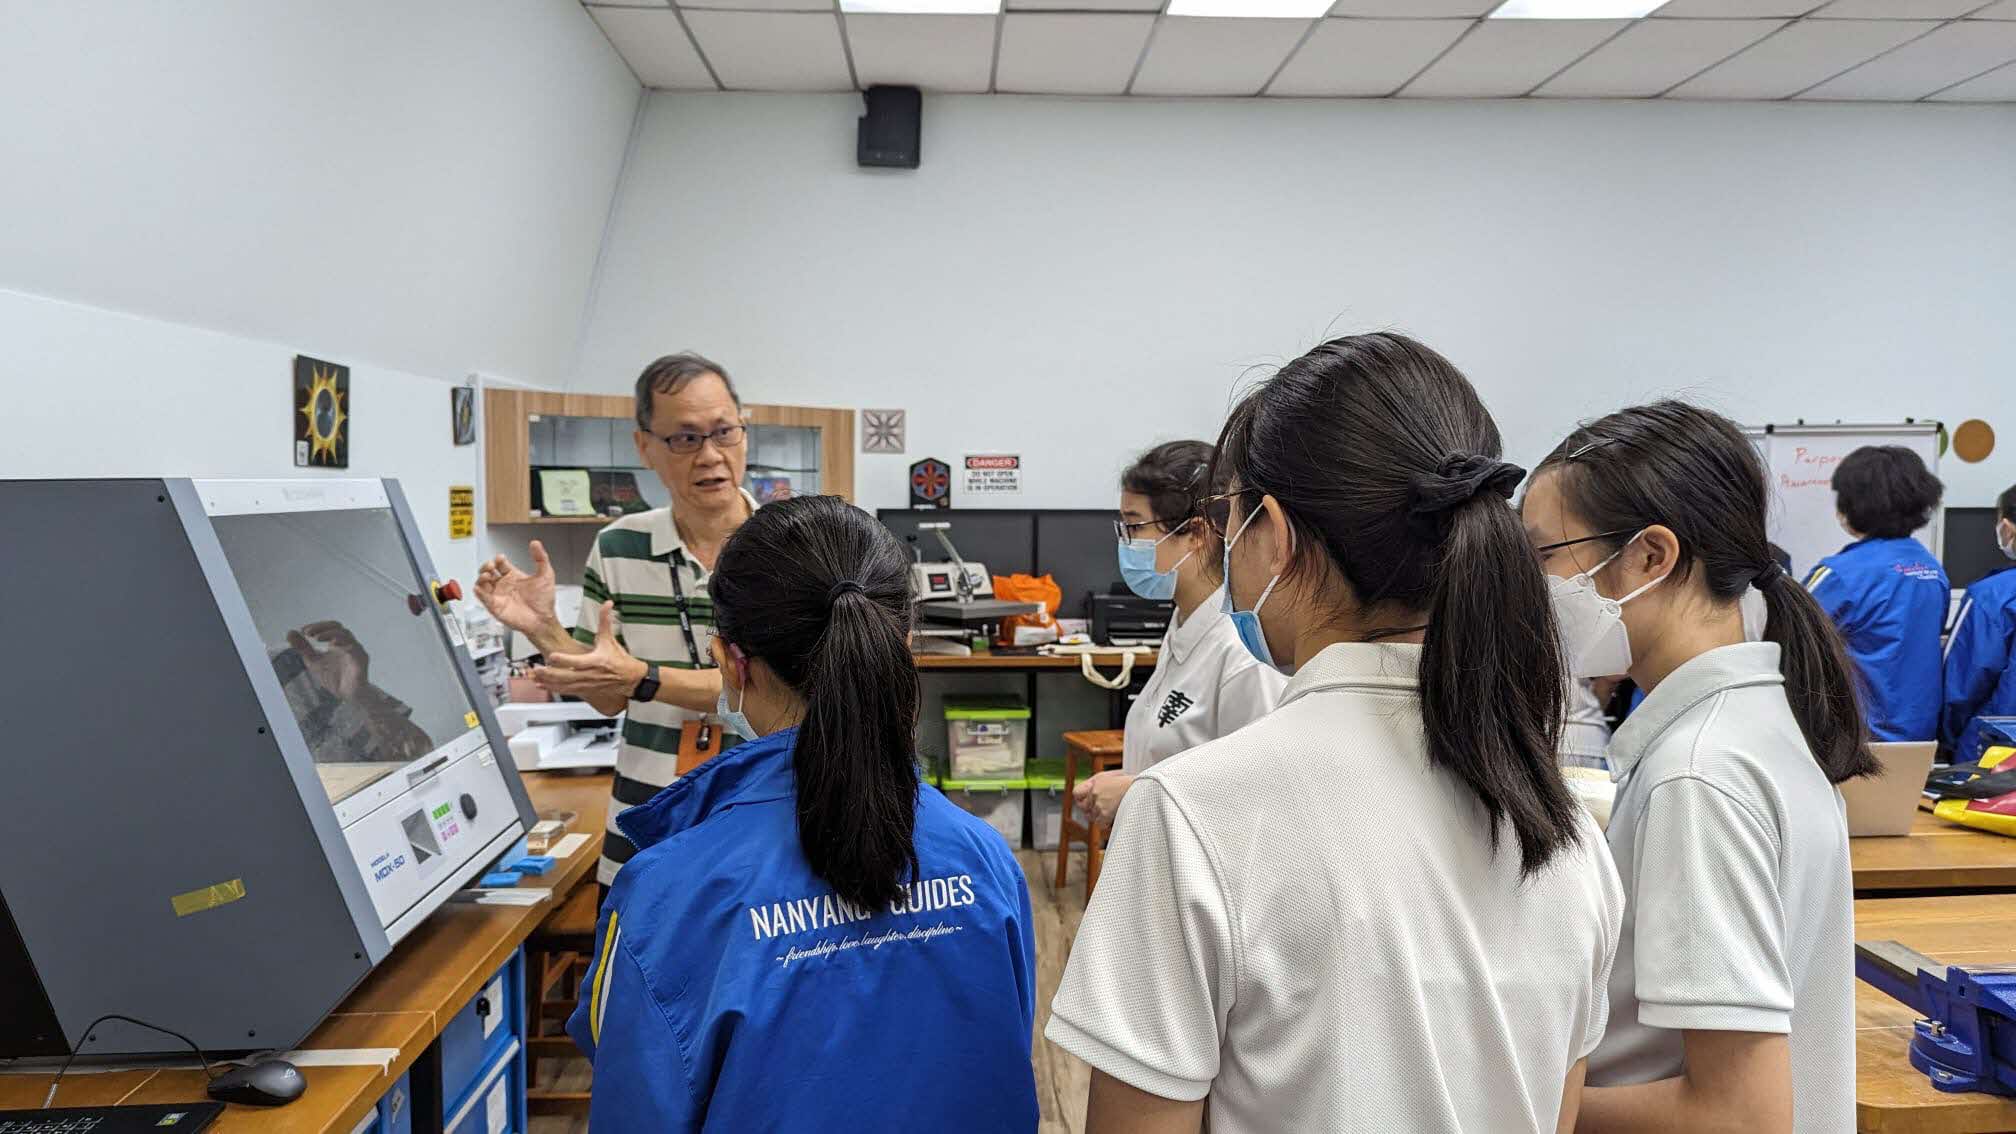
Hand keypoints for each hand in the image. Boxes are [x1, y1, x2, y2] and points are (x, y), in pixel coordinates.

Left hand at [289, 621, 367, 698]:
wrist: (348, 695)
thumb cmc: (335, 678)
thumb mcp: (313, 661)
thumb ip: (303, 648)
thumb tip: (290, 632)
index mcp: (338, 643)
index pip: (328, 627)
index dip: (316, 626)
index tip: (303, 631)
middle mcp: (348, 643)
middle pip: (337, 626)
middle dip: (321, 627)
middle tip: (307, 633)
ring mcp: (356, 650)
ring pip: (346, 634)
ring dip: (330, 633)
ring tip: (316, 638)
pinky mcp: (361, 659)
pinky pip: (354, 647)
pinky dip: (343, 643)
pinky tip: (332, 644)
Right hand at [475, 541, 558, 636]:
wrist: (543, 619)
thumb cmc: (544, 601)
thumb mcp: (545, 575)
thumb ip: (541, 558)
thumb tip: (535, 544)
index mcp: (514, 576)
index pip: (500, 564)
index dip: (498, 559)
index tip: (501, 558)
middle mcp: (504, 585)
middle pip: (488, 571)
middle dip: (486, 566)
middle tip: (491, 565)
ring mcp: (499, 595)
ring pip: (482, 583)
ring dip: (481, 577)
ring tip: (487, 575)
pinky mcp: (495, 606)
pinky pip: (482, 598)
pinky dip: (479, 592)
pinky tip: (481, 587)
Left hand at [532, 601, 646, 715]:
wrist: (630, 679)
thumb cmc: (619, 660)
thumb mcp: (610, 639)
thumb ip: (605, 621)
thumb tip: (607, 604)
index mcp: (595, 661)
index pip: (577, 662)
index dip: (563, 660)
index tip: (551, 656)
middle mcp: (589, 674)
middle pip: (566, 676)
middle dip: (550, 674)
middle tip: (537, 669)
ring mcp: (586, 684)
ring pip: (564, 685)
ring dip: (548, 682)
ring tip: (535, 677)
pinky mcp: (584, 690)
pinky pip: (566, 691)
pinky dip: (553, 688)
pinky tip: (542, 685)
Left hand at [1074, 771, 1135, 827]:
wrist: (1144, 788)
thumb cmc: (1132, 783)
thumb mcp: (1114, 776)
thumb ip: (1101, 784)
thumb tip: (1092, 791)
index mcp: (1097, 780)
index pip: (1076, 793)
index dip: (1081, 799)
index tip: (1087, 801)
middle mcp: (1095, 792)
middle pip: (1083, 807)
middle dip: (1091, 809)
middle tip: (1101, 809)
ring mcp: (1099, 803)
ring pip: (1091, 816)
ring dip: (1099, 816)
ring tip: (1111, 812)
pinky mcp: (1105, 813)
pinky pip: (1100, 823)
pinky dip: (1106, 823)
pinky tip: (1114, 818)